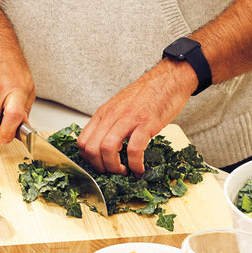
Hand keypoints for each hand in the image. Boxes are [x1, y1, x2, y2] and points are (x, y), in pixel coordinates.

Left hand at [76, 61, 192, 175]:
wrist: (168, 79)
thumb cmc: (147, 94)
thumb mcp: (120, 106)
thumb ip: (110, 123)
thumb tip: (105, 145)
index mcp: (104, 113)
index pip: (83, 142)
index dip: (89, 160)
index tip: (101, 166)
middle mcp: (112, 116)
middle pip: (92, 149)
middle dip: (100, 167)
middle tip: (113, 172)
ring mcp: (128, 119)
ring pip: (108, 149)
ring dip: (115, 168)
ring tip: (125, 171)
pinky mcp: (145, 124)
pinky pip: (134, 150)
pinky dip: (135, 165)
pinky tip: (139, 169)